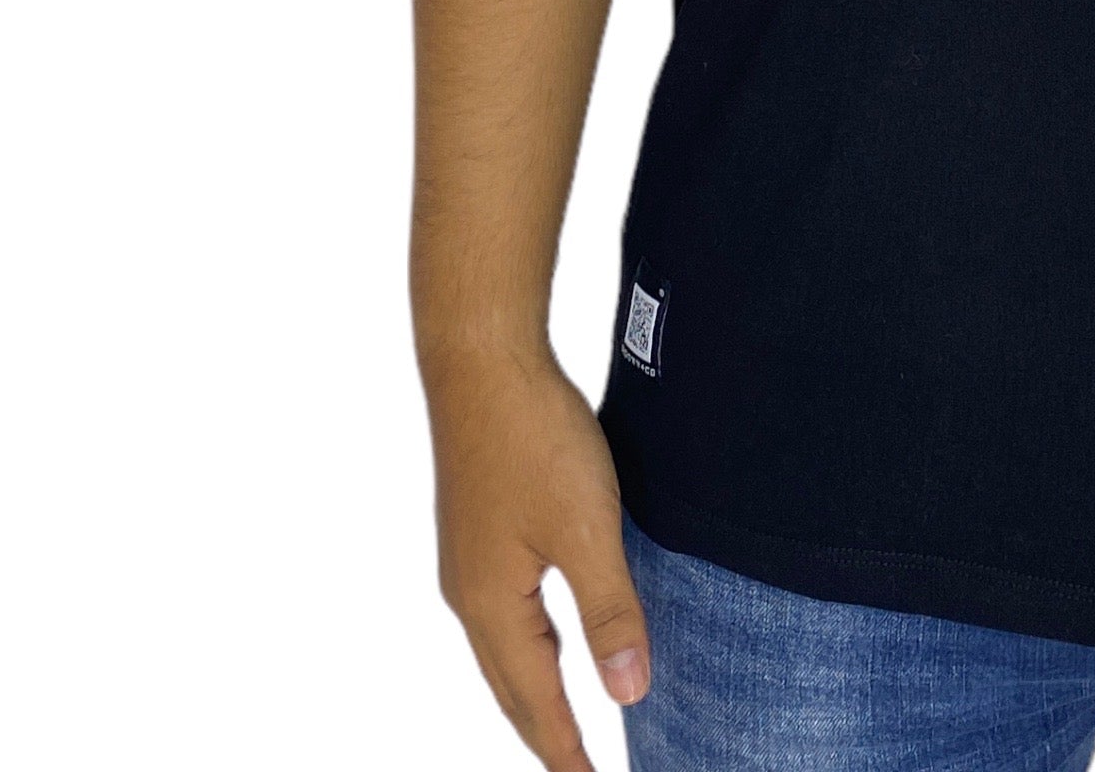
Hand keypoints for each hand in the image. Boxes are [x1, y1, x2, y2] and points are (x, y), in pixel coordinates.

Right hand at [424, 344, 650, 771]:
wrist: (482, 362)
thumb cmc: (535, 440)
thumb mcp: (586, 529)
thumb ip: (609, 611)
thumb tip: (627, 691)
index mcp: (492, 605)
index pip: (534, 699)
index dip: (565, 747)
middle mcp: (469, 592)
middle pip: (510, 684)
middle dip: (544, 731)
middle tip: (575, 770)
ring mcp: (468, 558)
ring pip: (506, 646)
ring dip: (534, 687)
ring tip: (564, 720)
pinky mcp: (479, 526)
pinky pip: (505, 608)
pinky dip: (529, 641)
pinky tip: (549, 631)